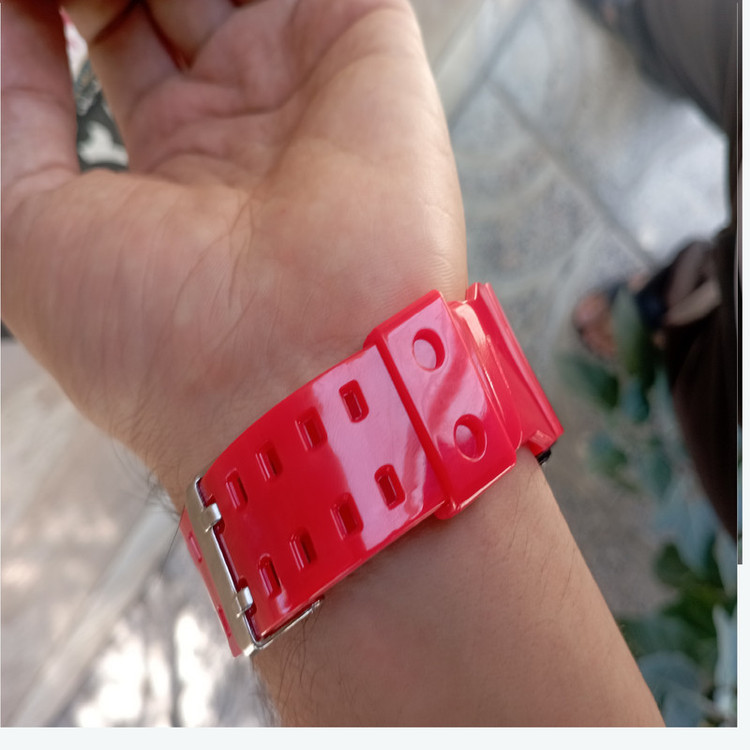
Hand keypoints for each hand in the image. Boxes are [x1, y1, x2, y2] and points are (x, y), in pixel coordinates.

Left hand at [2, 0, 466, 502]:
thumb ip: (10, 113)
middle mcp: (243, 120)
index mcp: (176, 163)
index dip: (55, 1)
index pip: (112, 31)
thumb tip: (7, 25)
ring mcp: (306, 83)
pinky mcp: (367, 48)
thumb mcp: (28, 234)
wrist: (294, 381)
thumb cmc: (165, 349)